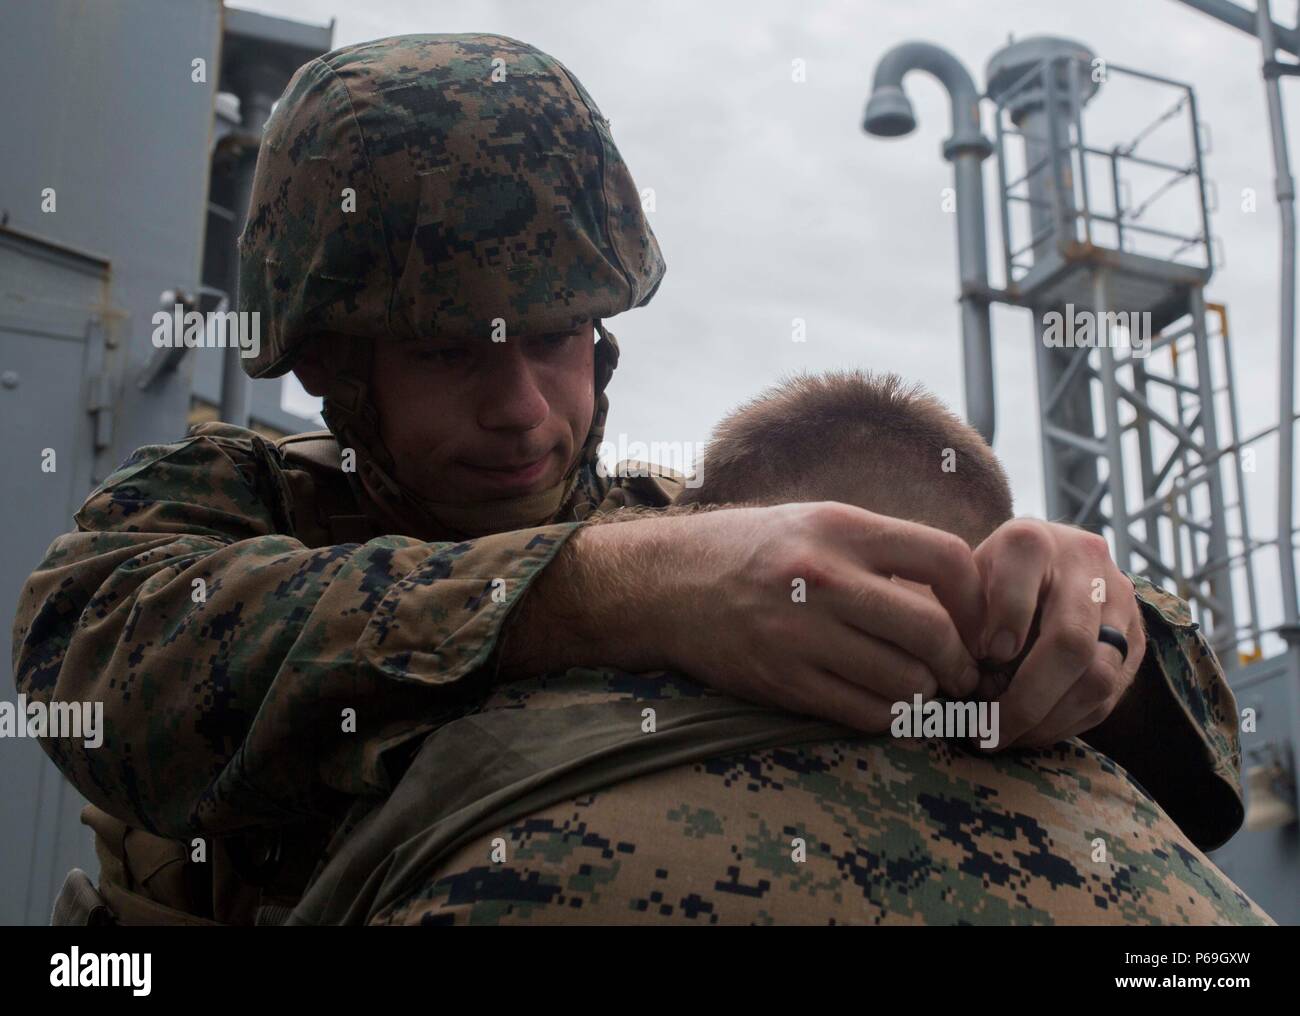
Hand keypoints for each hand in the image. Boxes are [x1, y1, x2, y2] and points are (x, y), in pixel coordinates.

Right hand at [654, 502, 985, 732]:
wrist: (665, 584)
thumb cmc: (753, 551)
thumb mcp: (817, 524)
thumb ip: (883, 552)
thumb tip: (960, 594)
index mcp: (841, 528)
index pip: (945, 559)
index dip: (977, 598)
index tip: (976, 620)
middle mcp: (822, 578)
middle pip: (931, 631)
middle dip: (959, 662)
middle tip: (961, 672)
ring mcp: (800, 634)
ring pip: (903, 681)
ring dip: (924, 693)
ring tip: (920, 688)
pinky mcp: (781, 681)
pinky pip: (863, 713)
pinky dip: (889, 717)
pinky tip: (886, 704)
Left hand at [973, 518, 1146, 748]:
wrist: (1039, 570)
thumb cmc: (982, 584)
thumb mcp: (959, 586)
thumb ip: (956, 618)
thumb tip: (958, 673)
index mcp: (1030, 540)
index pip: (1023, 576)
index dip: (1005, 619)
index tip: (984, 655)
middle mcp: (1084, 561)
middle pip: (1071, 641)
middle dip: (1025, 698)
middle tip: (986, 731)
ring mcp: (1119, 600)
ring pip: (1097, 676)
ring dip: (1047, 720)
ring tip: (1004, 738)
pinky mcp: (1137, 639)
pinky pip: (1109, 696)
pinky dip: (1066, 723)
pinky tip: (1031, 732)